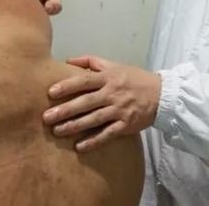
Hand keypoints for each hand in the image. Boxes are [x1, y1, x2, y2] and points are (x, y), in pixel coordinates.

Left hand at [43, 55, 160, 151]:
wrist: (161, 94)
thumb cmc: (133, 78)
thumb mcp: (114, 65)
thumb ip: (91, 61)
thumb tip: (67, 60)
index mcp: (108, 77)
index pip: (85, 81)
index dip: (67, 86)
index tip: (50, 92)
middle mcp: (112, 93)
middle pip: (86, 102)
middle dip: (65, 110)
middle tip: (46, 117)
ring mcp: (119, 110)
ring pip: (94, 119)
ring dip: (75, 126)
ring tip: (57, 131)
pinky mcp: (126, 125)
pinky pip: (108, 134)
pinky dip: (94, 141)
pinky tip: (79, 147)